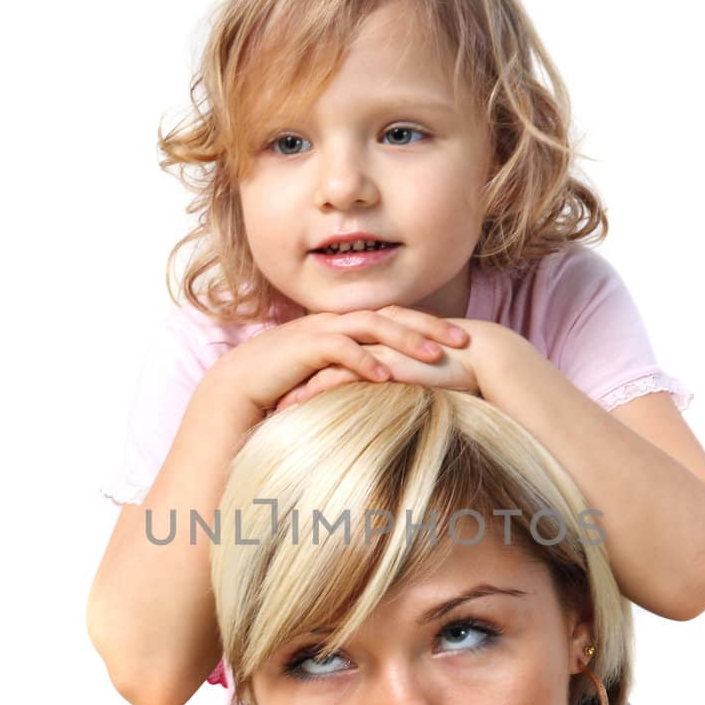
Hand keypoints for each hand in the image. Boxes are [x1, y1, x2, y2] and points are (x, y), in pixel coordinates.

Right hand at [205, 307, 469, 417]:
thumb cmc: (286, 386)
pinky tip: (386, 376)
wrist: (239, 386)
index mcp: (346, 325)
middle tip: (465, 340)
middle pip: (392, 314)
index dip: (430, 326)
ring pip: (371, 325)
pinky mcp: (303, 347)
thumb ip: (360, 377)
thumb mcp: (332, 378)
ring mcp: (320, 330)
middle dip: (430, 327)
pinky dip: (363, 360)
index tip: (464, 339)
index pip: (396, 318)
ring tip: (436, 356)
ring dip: (405, 340)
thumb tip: (394, 390)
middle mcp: (337, 321)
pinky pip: (339, 349)